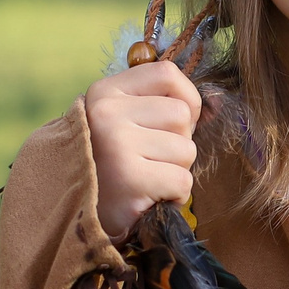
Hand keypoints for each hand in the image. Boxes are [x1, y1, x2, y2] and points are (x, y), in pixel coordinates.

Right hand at [85, 60, 202, 238]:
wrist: (74, 215)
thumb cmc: (108, 165)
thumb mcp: (119, 121)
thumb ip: (155, 103)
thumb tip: (214, 102)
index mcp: (104, 92)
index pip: (166, 73)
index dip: (185, 97)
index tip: (173, 122)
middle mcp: (107, 113)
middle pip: (181, 115)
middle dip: (178, 142)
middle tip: (148, 161)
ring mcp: (117, 145)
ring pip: (186, 149)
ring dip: (175, 171)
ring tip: (144, 179)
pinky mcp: (130, 179)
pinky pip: (182, 181)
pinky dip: (174, 196)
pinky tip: (148, 198)